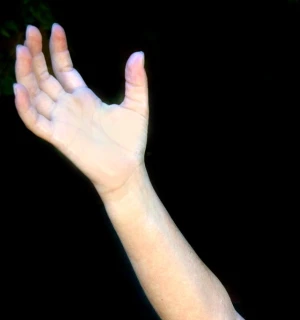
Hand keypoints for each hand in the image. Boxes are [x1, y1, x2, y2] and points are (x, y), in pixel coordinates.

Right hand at [14, 23, 148, 195]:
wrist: (128, 170)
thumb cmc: (131, 141)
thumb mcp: (137, 106)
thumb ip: (136, 81)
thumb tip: (139, 54)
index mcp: (83, 97)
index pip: (63, 67)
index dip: (57, 48)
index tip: (54, 27)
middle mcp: (68, 106)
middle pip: (44, 75)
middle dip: (35, 53)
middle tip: (29, 30)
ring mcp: (60, 120)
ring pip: (35, 93)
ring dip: (25, 72)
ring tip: (20, 51)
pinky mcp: (58, 137)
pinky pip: (35, 121)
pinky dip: (25, 106)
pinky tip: (20, 88)